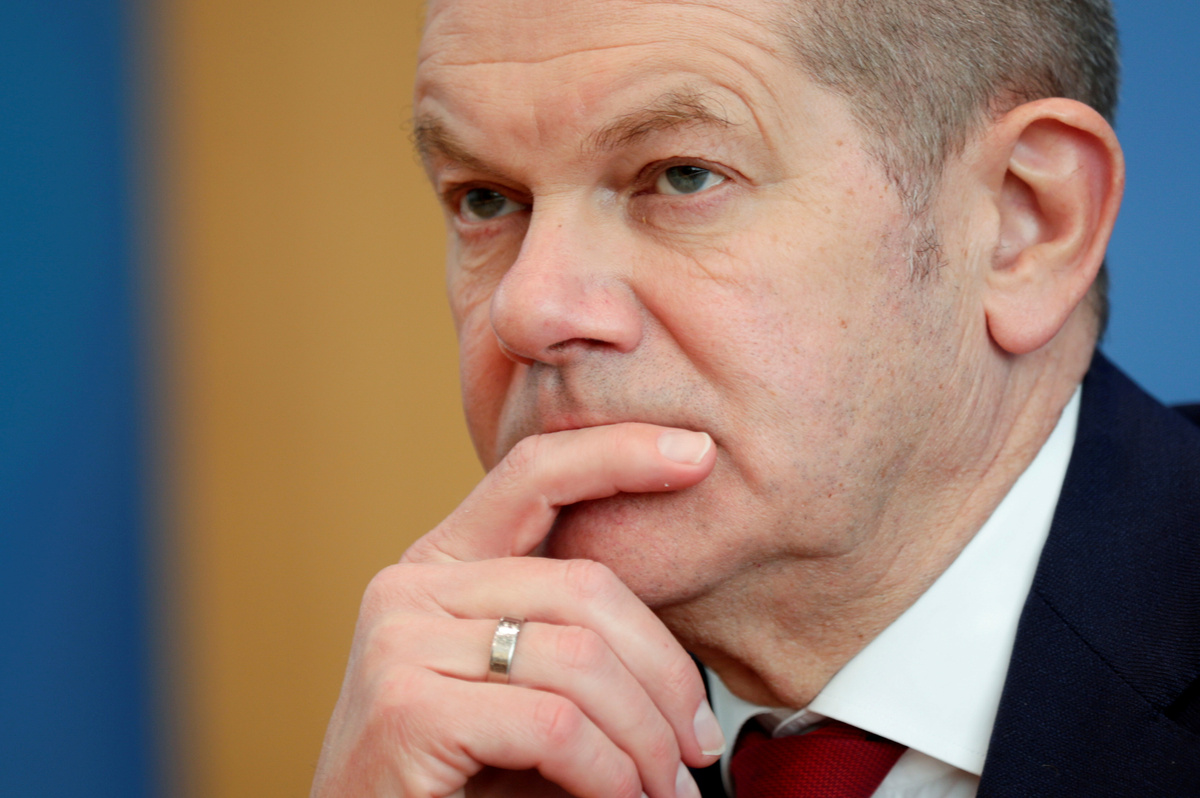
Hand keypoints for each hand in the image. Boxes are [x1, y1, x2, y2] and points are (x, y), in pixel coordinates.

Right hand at [311, 423, 725, 797]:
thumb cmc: (462, 779)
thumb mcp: (522, 688)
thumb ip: (574, 637)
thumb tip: (688, 634)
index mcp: (442, 565)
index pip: (534, 474)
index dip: (619, 452)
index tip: (699, 452)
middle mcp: (410, 587)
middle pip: (585, 585)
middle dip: (666, 672)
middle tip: (698, 746)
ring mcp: (399, 641)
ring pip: (581, 659)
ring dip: (644, 738)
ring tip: (666, 789)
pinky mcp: (406, 708)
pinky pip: (554, 723)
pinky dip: (609, 771)